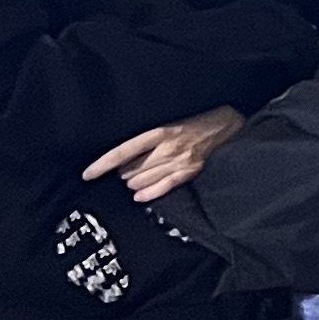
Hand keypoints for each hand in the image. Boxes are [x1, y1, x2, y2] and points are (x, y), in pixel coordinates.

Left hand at [84, 106, 244, 204]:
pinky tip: (140, 196)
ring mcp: (179, 161)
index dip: (102, 164)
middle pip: (130, 170)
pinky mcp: (190, 172)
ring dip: (135, 183)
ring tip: (137, 180)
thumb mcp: (173, 124)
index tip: (87, 174)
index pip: (122, 151)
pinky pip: (161, 188)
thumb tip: (128, 160)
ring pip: (142, 182)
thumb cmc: (200, 123)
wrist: (231, 125)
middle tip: (128, 171)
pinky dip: (147, 194)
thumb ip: (152, 140)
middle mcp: (167, 147)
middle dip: (125, 173)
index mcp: (160, 131)